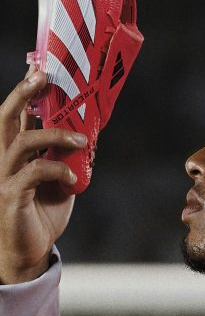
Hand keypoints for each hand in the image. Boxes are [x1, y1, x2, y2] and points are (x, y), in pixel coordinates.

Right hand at [0, 67, 86, 283]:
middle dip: (24, 93)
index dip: (28, 91)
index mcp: (17, 152)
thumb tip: (85, 137)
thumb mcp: (60, 179)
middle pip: (6, 117)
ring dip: (54, 135)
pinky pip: (33, 172)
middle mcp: (4, 159)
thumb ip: (65, 158)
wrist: (30, 247)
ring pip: (22, 141)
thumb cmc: (43, 211)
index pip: (18, 115)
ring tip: (80, 140)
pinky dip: (57, 170)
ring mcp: (4, 176)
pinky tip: (72, 179)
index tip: (42, 68)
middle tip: (44, 75)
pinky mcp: (9, 194)